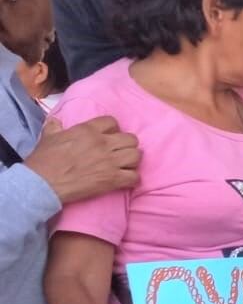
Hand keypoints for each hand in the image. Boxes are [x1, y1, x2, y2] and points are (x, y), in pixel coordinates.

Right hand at [25, 117, 140, 205]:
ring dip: (132, 161)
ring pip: (136, 156)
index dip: (113, 129)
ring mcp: (110, 162)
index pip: (112, 122)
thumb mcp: (48, 137)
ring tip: (125, 165)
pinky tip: (125, 180)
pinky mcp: (113, 179)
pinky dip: (133, 179)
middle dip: (127, 145)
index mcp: (87, 130)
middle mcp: (102, 143)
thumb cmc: (44, 160)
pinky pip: (135, 177)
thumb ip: (55, 127)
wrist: (44, 182)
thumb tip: (56, 122)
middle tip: (120, 152)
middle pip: (130, 139)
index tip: (109, 137)